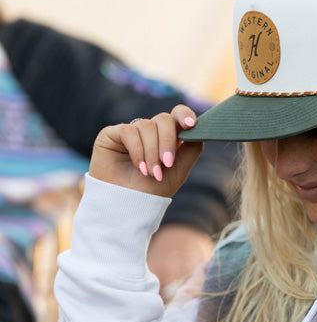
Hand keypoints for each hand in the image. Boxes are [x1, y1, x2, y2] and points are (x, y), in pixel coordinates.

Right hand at [89, 106, 203, 197]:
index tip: (190, 125)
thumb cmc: (152, 192)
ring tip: (151, 173)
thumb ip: (191, 148)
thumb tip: (199, 128)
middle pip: (164, 119)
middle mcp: (149, 132)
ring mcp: (131, 132)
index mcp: (166, 138)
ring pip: (147, 126)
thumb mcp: (179, 170)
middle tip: (167, 163)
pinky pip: (129, 131)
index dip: (184, 115)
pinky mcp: (112, 134)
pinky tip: (139, 168)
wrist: (127, 206)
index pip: (176, 116)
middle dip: (168, 141)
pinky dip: (137, 150)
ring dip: (152, 152)